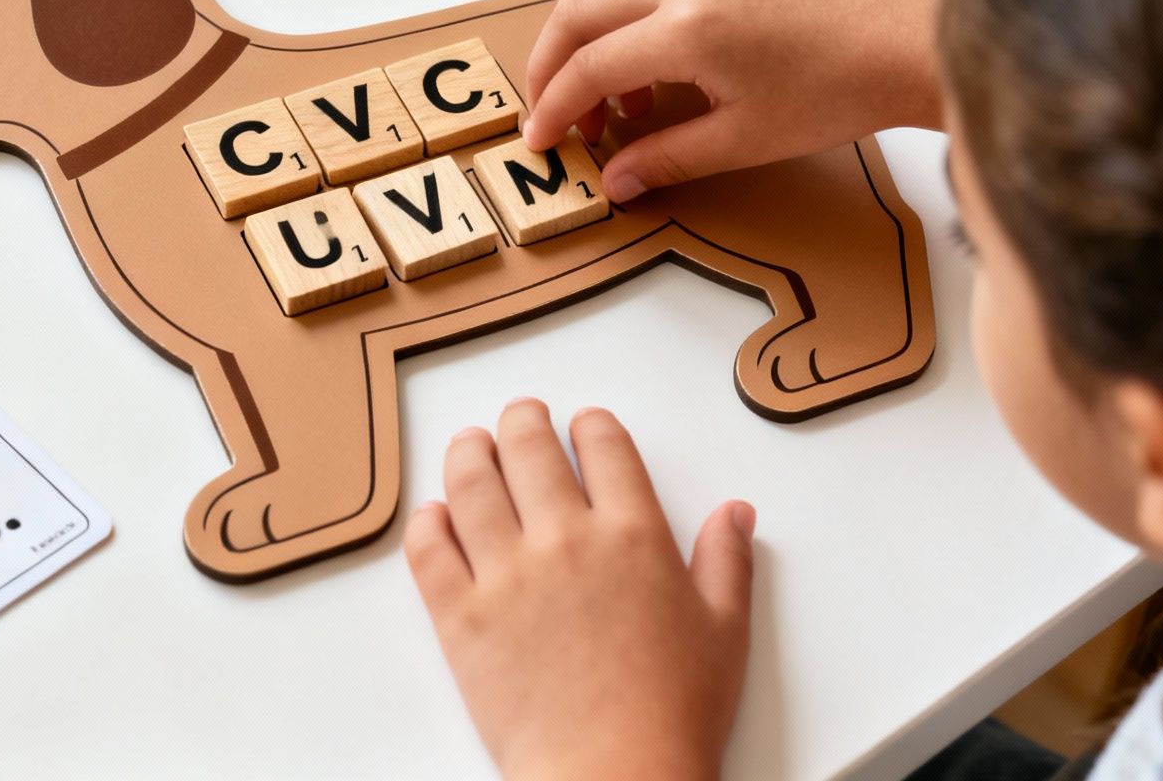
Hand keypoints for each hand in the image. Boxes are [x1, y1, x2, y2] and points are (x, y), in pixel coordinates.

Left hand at [405, 400, 755, 780]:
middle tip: (519, 417)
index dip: (592, 427)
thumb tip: (735, 514)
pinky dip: (427, 524)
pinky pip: (429, 551)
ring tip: (470, 444)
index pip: (605, 448)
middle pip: (529, 448)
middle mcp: (566, 540)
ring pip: (471, 484)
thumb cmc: (671, 713)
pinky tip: (435, 516)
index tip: (585, 424)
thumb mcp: (724, 631)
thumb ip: (727, 561)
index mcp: (634, 535)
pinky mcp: (460, 617)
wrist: (614, 774)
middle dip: (523, 421)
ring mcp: (506, 575)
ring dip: (469, 454)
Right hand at [523, 0, 943, 201]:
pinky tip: (643, 57)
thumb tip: (616, 181)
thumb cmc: (839, 89)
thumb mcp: (745, 139)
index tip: (543, 142)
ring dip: (576, 28)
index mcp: (687, 29)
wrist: (904, 40)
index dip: (555, 110)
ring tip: (600, 89)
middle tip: (553, 116)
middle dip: (549, 67)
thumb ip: (667, 158)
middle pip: (576, 13)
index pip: (589, 68)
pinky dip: (615, 6)